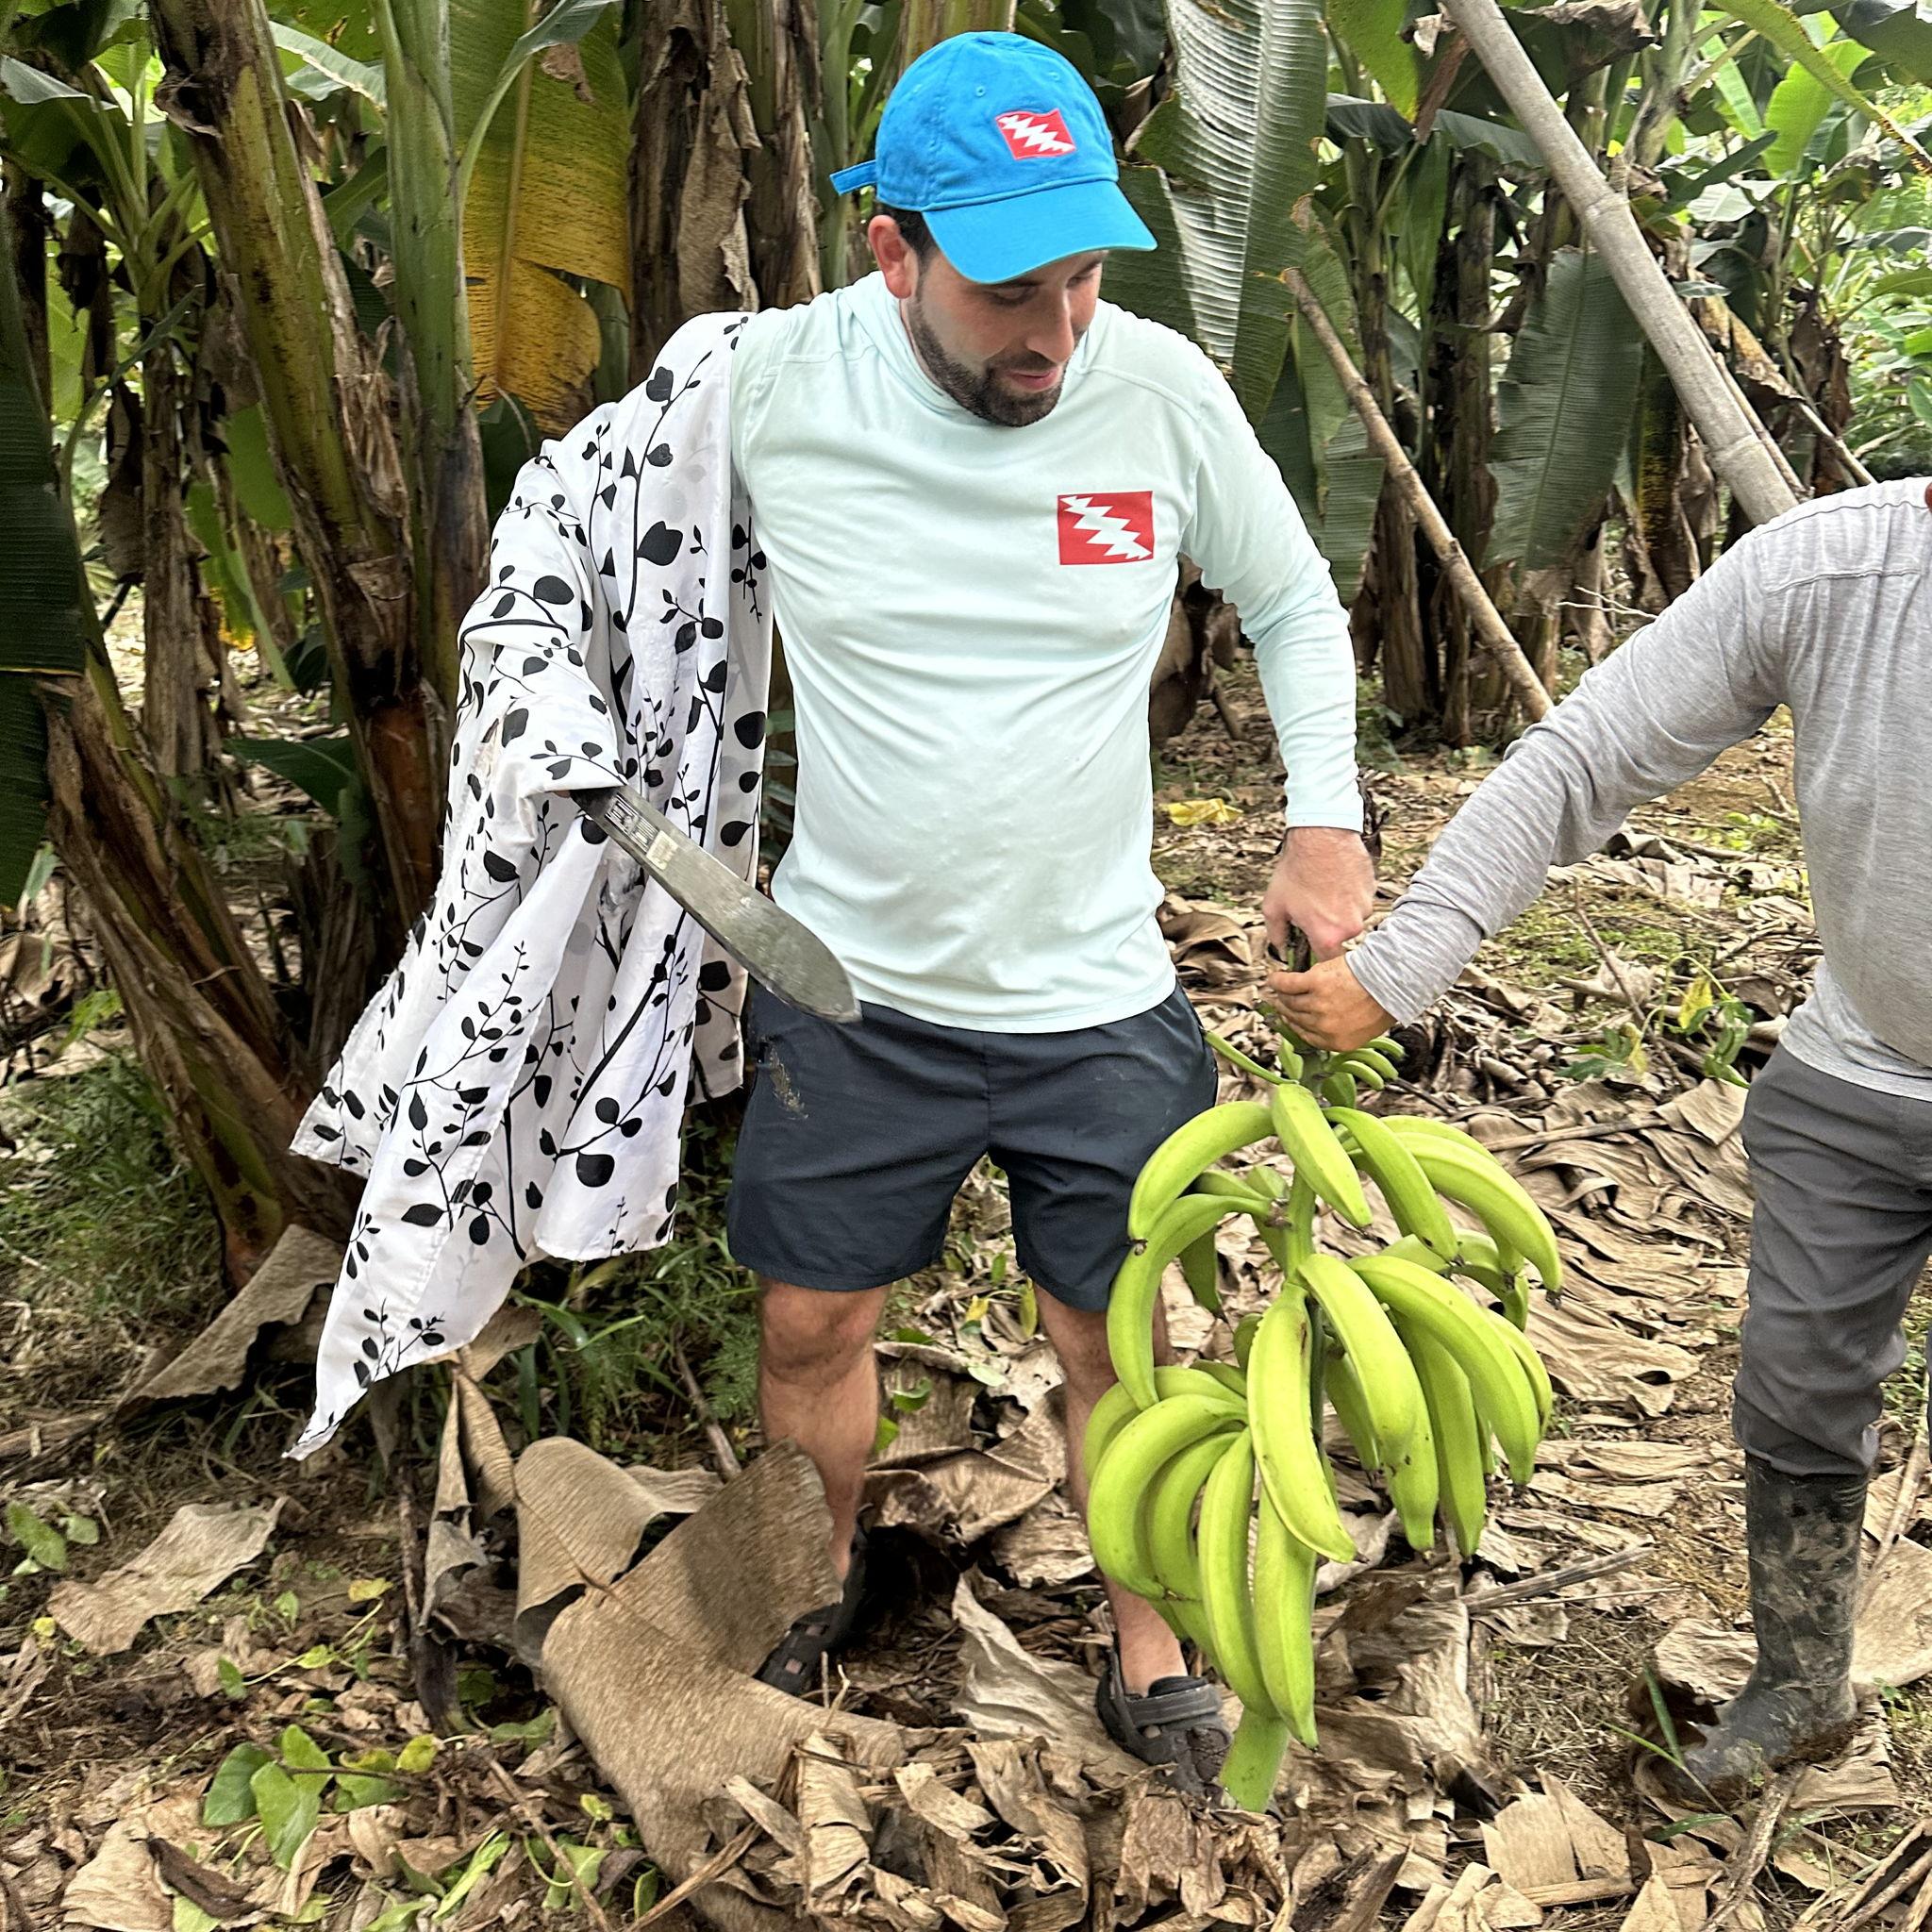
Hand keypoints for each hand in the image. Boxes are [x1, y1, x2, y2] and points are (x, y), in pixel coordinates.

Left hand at [1262, 826, 1374, 961]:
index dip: (1315, 952)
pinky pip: (1360, 901)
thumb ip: (1276, 933)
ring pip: (1351, 918)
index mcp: (1327, 935)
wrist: (1321, 837)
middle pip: (1339, 937)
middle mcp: (1351, 926)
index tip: (1310, 944)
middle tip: (1313, 907)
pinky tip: (1335, 881)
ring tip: (1324, 890)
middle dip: (1327, 926)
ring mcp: (1365, 908)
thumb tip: (1279, 947)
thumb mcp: (1274, 905)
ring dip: (1339, 910)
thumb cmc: (1297, 870)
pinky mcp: (1372, 891)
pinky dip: (1349, 895)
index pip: (1325, 959)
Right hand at [1267, 955, 1393, 1050]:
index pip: (1306, 1035)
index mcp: (1337, 1042)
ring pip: (1290, 1002)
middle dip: (1286, 1008)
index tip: (1289, 1016)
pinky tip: (1274, 978)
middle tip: (1280, 999)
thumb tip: (1324, 1023)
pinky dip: (1278, 981)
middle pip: (1295, 1018)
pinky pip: (1288, 984)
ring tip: (1277, 987)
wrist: (1391, 980)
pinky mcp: (1314, 984)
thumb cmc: (1383, 1000)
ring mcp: (1318, 1005)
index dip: (1295, 1024)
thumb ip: (1342, 1030)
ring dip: (1280, 994)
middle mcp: (1324, 1027)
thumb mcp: (1364, 1028)